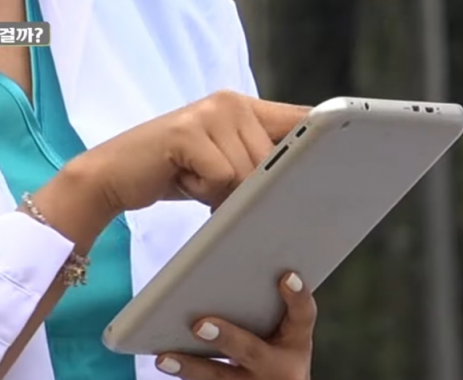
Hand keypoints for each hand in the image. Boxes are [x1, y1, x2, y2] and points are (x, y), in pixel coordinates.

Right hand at [67, 90, 309, 212]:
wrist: (115, 175)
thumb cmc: (175, 173)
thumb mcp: (224, 164)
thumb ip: (258, 162)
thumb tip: (302, 185)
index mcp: (245, 107)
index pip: (300, 120)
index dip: (320, 142)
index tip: (347, 161)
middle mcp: (231, 102)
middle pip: (275, 160)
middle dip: (254, 190)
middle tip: (219, 190)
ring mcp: (209, 113)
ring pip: (250, 172)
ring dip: (227, 193)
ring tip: (197, 182)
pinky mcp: (187, 132)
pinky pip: (223, 177)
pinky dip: (207, 193)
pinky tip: (184, 180)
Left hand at [155, 272, 316, 379]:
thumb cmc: (274, 362)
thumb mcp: (284, 342)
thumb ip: (266, 315)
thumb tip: (214, 283)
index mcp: (295, 344)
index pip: (303, 317)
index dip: (298, 296)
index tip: (286, 276)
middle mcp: (278, 370)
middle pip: (250, 351)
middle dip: (225, 338)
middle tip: (200, 325)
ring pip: (218, 378)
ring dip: (189, 367)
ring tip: (164, 358)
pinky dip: (183, 376)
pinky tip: (166, 364)